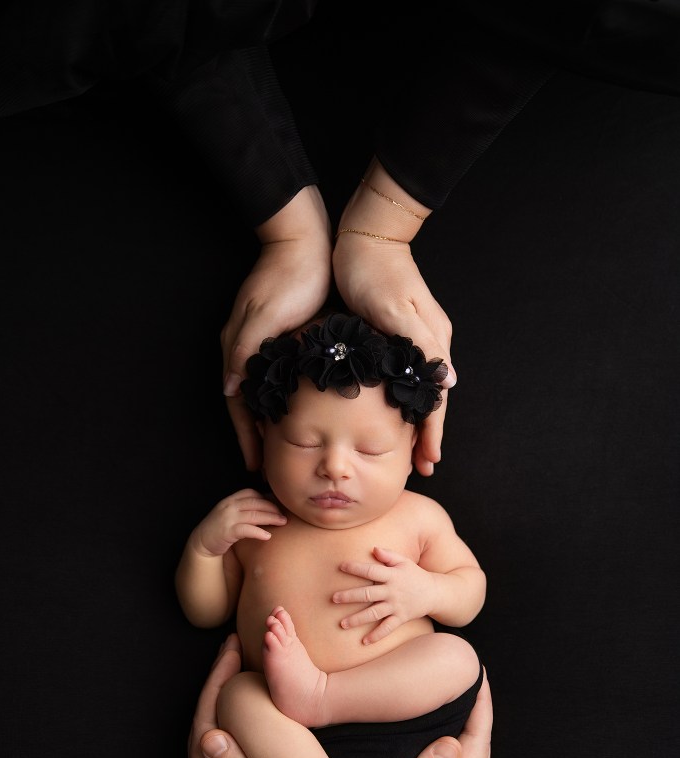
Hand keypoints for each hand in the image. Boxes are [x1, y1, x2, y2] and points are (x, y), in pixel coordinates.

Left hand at [186, 634, 329, 757]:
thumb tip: (210, 738)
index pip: (208, 723)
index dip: (219, 684)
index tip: (234, 651)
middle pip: (202, 720)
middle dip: (216, 680)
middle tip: (233, 645)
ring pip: (205, 728)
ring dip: (217, 693)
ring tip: (234, 660)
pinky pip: (213, 742)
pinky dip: (222, 711)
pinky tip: (237, 695)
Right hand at [189, 488, 286, 557]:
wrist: (201, 543)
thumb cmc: (220, 529)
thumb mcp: (231, 514)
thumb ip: (244, 509)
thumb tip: (267, 509)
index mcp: (231, 500)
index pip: (252, 493)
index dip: (267, 498)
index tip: (279, 505)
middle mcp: (229, 506)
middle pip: (256, 503)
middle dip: (273, 508)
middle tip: (285, 515)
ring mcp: (227, 518)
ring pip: (254, 515)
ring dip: (271, 518)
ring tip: (282, 523)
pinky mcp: (227, 531)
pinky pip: (246, 529)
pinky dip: (258, 532)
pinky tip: (268, 536)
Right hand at [221, 186, 332, 471]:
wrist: (306, 241)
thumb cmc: (290, 277)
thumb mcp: (265, 316)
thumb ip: (245, 352)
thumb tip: (231, 389)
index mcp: (239, 348)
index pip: (238, 405)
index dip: (247, 438)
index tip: (254, 467)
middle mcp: (247, 349)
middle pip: (248, 405)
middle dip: (256, 437)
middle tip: (268, 467)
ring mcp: (264, 344)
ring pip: (265, 395)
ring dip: (271, 423)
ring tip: (285, 450)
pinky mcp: (282, 338)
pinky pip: (280, 381)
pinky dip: (286, 403)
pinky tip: (301, 415)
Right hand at [330, 672, 491, 757]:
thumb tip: (451, 744)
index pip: (477, 746)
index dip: (481, 708)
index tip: (476, 674)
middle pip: (476, 747)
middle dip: (475, 708)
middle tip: (464, 671)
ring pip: (464, 755)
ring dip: (462, 722)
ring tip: (452, 690)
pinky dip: (448, 738)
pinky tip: (432, 727)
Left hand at [332, 545, 431, 643]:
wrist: (434, 593)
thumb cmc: (414, 574)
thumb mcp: (404, 562)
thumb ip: (388, 555)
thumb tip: (374, 549)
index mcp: (392, 575)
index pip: (371, 571)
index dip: (356, 568)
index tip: (341, 566)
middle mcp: (392, 591)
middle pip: (368, 594)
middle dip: (350, 596)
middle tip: (334, 599)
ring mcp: (396, 606)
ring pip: (374, 613)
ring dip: (358, 619)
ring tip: (342, 624)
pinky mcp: (401, 618)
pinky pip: (387, 628)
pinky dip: (377, 636)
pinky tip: (364, 642)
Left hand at [333, 164, 454, 477]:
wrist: (365, 235)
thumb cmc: (373, 272)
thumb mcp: (395, 310)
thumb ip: (420, 347)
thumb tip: (448, 384)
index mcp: (431, 342)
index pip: (436, 400)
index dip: (432, 433)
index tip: (429, 462)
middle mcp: (429, 344)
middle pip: (431, 400)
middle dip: (427, 435)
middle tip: (422, 467)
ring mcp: (415, 338)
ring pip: (418, 391)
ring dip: (416, 422)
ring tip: (410, 450)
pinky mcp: (399, 332)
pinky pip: (404, 377)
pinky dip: (401, 401)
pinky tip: (392, 414)